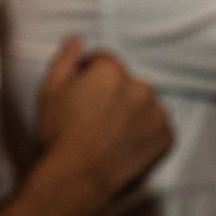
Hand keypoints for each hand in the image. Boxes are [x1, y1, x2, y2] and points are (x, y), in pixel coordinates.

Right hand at [33, 36, 172, 204]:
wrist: (77, 176)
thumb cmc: (59, 134)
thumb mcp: (49, 91)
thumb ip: (65, 60)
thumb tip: (76, 39)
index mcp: (111, 72)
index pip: (103, 60)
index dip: (88, 74)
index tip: (79, 94)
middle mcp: (140, 87)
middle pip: (127, 82)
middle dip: (113, 93)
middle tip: (92, 117)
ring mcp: (156, 114)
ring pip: (144, 104)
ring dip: (131, 111)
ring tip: (108, 133)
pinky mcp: (166, 138)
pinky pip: (157, 127)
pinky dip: (144, 132)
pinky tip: (122, 143)